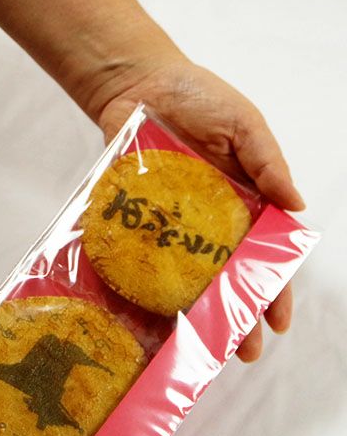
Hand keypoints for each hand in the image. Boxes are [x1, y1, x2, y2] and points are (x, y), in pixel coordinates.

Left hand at [92, 57, 304, 361]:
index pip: (265, 253)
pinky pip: (143, 256)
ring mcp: (171, 223)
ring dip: (195, 311)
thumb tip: (298, 207)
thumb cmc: (197, 97)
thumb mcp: (244, 123)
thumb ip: (268, 162)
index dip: (274, 286)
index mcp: (243, 201)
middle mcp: (208, 220)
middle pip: (227, 275)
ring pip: (186, 276)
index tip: (277, 321)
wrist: (137, 86)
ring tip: (199, 345)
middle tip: (241, 350)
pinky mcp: (137, 218)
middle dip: (237, 312)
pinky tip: (151, 314)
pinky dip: (146, 284)